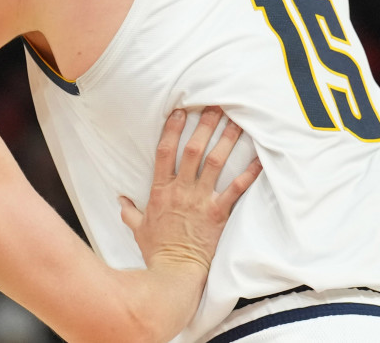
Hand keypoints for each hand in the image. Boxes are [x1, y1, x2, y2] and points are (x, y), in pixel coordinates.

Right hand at [120, 107, 261, 271]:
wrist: (174, 272)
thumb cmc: (156, 251)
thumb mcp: (137, 227)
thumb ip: (129, 210)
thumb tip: (120, 199)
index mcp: (160, 190)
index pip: (165, 152)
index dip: (172, 129)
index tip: (180, 112)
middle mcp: (181, 190)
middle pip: (193, 149)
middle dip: (204, 125)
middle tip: (215, 106)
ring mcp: (201, 200)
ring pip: (215, 162)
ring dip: (226, 140)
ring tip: (237, 121)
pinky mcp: (218, 213)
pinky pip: (236, 189)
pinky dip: (248, 172)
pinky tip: (259, 158)